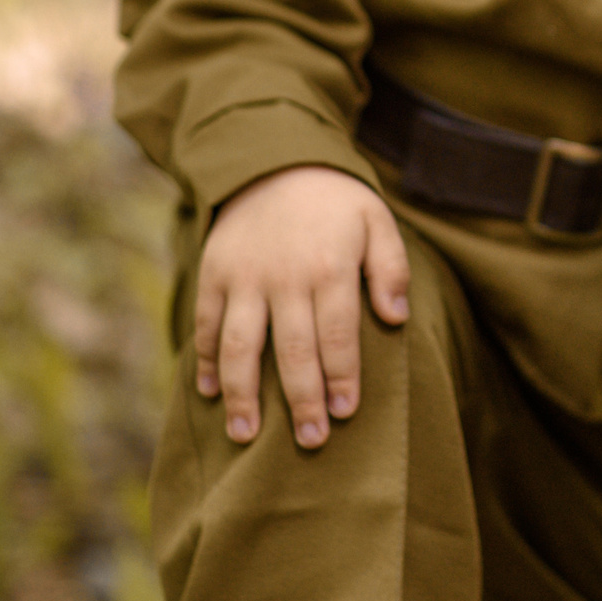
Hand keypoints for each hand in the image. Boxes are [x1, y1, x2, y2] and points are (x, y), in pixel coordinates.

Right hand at [192, 165, 410, 448]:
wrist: (274, 160)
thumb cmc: (335, 202)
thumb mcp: (376, 220)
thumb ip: (390, 268)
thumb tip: (396, 318)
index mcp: (330, 265)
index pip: (338, 334)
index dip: (342, 376)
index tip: (345, 413)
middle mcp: (284, 276)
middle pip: (292, 349)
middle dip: (301, 399)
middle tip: (310, 440)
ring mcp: (244, 277)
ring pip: (241, 345)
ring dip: (242, 393)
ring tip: (246, 434)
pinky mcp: (214, 274)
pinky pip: (207, 324)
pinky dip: (205, 360)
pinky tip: (208, 394)